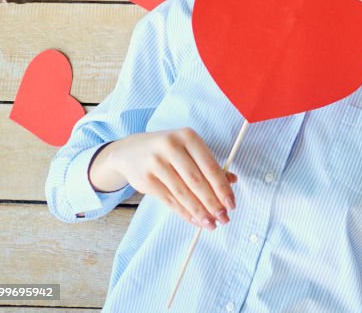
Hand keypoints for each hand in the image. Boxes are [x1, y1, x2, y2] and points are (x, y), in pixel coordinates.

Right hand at [89, 128, 236, 230]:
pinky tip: (195, 220)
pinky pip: (169, 200)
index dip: (222, 187)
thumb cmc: (167, 150)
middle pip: (197, 181)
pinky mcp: (145, 180)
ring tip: (211, 224)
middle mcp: (171, 147)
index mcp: (188, 136)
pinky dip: (184, 212)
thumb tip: (232, 181)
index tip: (231, 203)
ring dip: (199, 212)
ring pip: (183, 193)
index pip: (210, 166)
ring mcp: (156, 163)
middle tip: (224, 218)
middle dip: (212, 203)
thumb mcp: (188, 149)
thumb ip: (209, 164)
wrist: (129, 151)